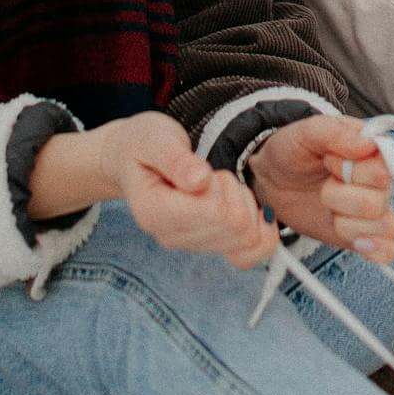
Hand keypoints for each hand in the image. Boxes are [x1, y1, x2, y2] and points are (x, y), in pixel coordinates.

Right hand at [97, 116, 278, 269]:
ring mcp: (189, 245)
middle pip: (235, 228)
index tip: (205, 170)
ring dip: (244, 206)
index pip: (213, 213)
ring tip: (220, 187)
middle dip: (235, 194)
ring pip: (247, 239)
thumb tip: (200, 180)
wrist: (134, 159)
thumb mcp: (157, 139)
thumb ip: (177, 160)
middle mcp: (171, 237)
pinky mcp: (206, 247)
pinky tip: (245, 206)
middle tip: (214, 176)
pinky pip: (250, 255)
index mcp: (154, 213)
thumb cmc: (146, 144)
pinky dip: (259, 230)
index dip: (221, 186)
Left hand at [247, 116, 393, 263]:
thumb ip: (334, 132)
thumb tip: (367, 144)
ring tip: (330, 209)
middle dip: (339, 198)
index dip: (350, 172)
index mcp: (372, 152)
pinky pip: (390, 248)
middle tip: (324, 185)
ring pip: (385, 227)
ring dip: (348, 224)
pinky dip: (375, 249)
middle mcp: (379, 181)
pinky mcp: (366, 233)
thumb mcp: (305, 132)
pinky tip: (356, 241)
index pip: (381, 171)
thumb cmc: (293, 151)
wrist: (274, 180)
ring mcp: (374, 209)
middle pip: (377, 203)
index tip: (328, 161)